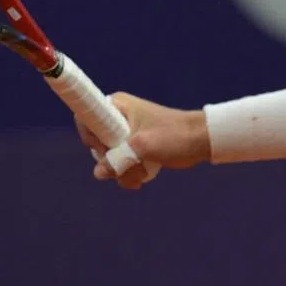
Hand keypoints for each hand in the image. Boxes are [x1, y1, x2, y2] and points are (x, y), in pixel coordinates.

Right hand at [75, 92, 209, 189]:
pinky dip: (128, 174)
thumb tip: (99, 173)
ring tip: (142, 172)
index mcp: (117, 106)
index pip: (85, 117)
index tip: (107, 149)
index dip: (90, 137)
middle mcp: (116, 118)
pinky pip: (119, 164)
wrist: (201, 141)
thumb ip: (118, 158)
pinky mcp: (132, 148)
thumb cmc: (175, 136)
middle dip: (111, 162)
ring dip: (122, 171)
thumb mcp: (143, 147)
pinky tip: (142, 178)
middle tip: (130, 163)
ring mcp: (124, 134)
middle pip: (95, 145)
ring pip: (107, 159)